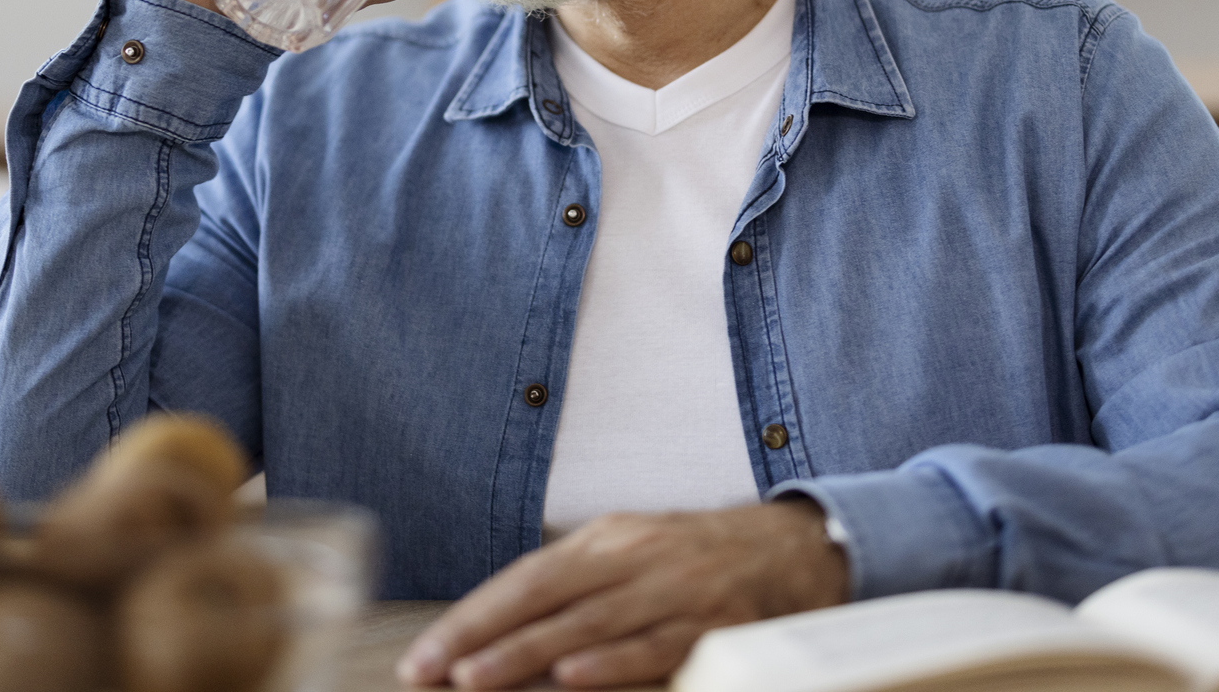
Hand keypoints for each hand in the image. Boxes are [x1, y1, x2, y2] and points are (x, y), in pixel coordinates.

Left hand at [398, 501, 848, 688]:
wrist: (794, 547)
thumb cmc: (695, 560)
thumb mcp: (630, 553)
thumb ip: (573, 586)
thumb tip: (496, 629)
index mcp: (604, 540)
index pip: (523, 578)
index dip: (471, 616)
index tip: (424, 656)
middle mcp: (633, 557)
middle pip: (542, 596)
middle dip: (480, 637)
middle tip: (430, 672)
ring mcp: (674, 588)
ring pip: (588, 623)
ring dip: (527, 654)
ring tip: (476, 681)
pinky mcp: (715, 622)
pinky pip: (656, 646)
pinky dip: (612, 663)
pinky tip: (573, 678)